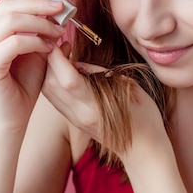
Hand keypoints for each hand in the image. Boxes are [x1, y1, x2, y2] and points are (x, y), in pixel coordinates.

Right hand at [0, 0, 65, 131]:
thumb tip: (56, 4)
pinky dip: (37, 41)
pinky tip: (49, 48)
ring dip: (40, 22)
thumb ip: (42, 27)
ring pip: (11, 21)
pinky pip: (15, 42)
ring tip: (59, 31)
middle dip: (38, 3)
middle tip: (61, 8)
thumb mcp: (37, 48)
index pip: (5, 2)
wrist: (14, 117)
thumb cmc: (24, 84)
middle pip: (8, 7)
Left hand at [43, 44, 168, 161]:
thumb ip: (101, 74)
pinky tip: (65, 71)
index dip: (58, 58)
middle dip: (50, 60)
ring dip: (49, 71)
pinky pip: (55, 99)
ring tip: (63, 55)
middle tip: (62, 45)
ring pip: (48, 92)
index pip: (66, 79)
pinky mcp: (74, 122)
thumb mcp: (129, 88)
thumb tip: (79, 64)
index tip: (60, 41)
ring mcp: (75, 120)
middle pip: (50, 85)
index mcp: (96, 106)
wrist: (144, 151)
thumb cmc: (144, 117)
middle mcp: (80, 114)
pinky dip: (53, 81)